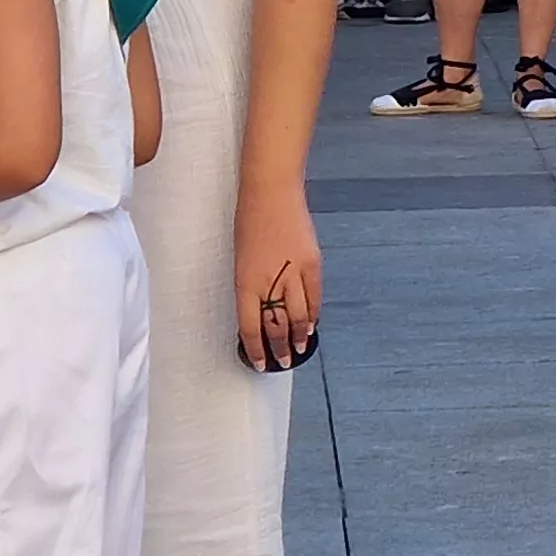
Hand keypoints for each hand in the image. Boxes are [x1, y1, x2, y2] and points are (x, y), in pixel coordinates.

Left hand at [236, 193, 321, 371]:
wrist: (270, 194)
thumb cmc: (249, 223)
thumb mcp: (240, 261)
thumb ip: (251, 288)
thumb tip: (262, 312)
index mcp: (245, 282)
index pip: (251, 327)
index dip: (256, 349)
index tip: (260, 362)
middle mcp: (270, 282)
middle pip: (277, 326)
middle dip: (280, 348)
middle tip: (284, 361)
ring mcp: (293, 273)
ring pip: (299, 316)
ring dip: (299, 336)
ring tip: (300, 348)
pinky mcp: (312, 263)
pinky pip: (315, 297)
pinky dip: (314, 314)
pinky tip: (311, 324)